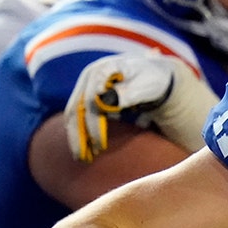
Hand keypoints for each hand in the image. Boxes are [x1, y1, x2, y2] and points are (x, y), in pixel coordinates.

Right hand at [65, 53, 218, 161]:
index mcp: (105, 68)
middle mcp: (91, 77)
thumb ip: (131, 92)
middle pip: (78, 107)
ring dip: (77, 137)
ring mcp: (86, 87)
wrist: (153, 76)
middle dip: (82, 133)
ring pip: (74, 115)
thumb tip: (111, 99)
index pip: (93, 93)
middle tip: (86, 156)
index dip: (93, 115)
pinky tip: (86, 152)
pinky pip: (78, 119)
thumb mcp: (147, 85)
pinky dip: (80, 135)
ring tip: (83, 158)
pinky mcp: (87, 99)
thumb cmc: (152, 81)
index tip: (98, 139)